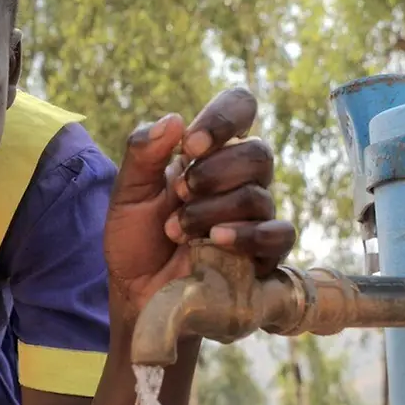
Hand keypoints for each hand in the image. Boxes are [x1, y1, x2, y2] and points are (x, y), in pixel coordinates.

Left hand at [103, 88, 296, 318]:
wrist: (139, 295)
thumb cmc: (135, 240)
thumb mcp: (126, 195)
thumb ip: (142, 155)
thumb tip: (174, 119)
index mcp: (207, 153)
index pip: (240, 109)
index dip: (224, 118)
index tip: (190, 144)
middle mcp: (238, 179)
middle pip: (258, 153)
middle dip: (215, 172)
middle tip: (179, 194)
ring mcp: (255, 216)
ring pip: (259, 196)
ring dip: (212, 210)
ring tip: (177, 230)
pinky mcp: (264, 253)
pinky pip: (277, 234)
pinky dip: (246, 235)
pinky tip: (215, 241)